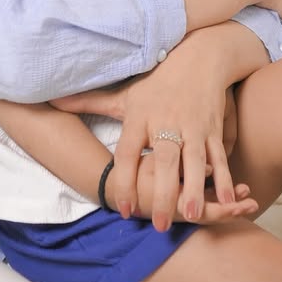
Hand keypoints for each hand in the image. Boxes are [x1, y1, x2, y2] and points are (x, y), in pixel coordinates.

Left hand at [103, 36, 242, 231]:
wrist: (200, 56)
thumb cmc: (158, 81)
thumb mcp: (124, 94)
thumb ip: (89, 102)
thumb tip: (51, 100)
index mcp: (140, 117)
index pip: (129, 151)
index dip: (125, 178)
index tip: (124, 207)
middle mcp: (166, 122)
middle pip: (164, 160)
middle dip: (164, 193)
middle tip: (160, 225)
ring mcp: (192, 126)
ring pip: (196, 160)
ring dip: (196, 188)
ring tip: (193, 215)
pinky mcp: (213, 128)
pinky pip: (220, 154)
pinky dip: (226, 175)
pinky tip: (230, 197)